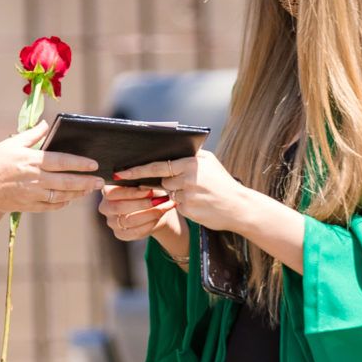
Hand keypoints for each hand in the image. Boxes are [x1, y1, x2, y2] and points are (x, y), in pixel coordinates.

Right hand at [0, 126, 102, 215]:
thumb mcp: (10, 144)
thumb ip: (31, 135)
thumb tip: (46, 124)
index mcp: (33, 161)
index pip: (63, 162)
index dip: (81, 164)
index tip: (94, 165)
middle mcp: (36, 179)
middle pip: (68, 182)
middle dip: (86, 182)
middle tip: (100, 182)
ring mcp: (33, 195)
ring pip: (62, 196)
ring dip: (77, 193)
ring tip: (88, 190)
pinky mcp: (28, 206)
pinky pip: (50, 206)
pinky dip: (61, 203)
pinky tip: (68, 200)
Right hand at [99, 181, 180, 243]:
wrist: (152, 208)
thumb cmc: (146, 192)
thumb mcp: (145, 184)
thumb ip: (143, 184)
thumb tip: (146, 187)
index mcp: (107, 191)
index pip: (113, 193)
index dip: (131, 193)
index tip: (150, 191)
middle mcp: (106, 208)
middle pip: (119, 207)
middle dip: (142, 204)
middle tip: (160, 200)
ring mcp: (112, 222)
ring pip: (129, 221)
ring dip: (150, 214)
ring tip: (165, 207)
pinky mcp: (120, 234)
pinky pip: (135, 232)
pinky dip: (150, 224)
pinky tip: (160, 216)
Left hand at [117, 151, 256, 232]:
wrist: (239, 207)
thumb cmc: (222, 183)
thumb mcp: (210, 162)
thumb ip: (189, 156)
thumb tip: (166, 151)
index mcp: (191, 163)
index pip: (158, 165)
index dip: (138, 170)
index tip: (121, 172)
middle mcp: (188, 177)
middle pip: (162, 181)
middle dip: (167, 183)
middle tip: (181, 184)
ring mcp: (187, 195)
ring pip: (169, 193)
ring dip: (177, 193)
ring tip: (198, 193)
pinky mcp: (188, 210)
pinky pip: (177, 205)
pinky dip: (184, 204)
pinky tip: (199, 203)